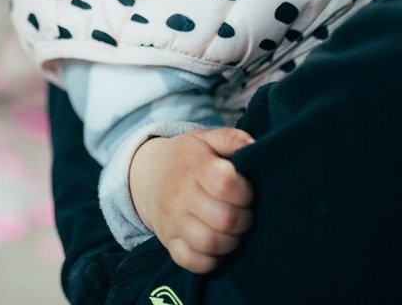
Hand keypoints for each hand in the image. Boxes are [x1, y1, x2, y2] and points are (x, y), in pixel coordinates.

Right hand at [129, 128, 254, 272]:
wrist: (148, 174)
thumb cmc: (187, 158)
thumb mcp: (206, 139)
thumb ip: (232, 138)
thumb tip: (254, 145)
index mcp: (195, 167)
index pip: (225, 184)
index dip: (244, 191)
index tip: (246, 190)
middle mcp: (181, 195)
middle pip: (223, 218)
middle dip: (244, 219)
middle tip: (243, 212)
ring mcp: (173, 221)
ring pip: (209, 243)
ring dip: (231, 241)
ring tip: (232, 230)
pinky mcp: (168, 242)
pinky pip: (191, 262)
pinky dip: (210, 260)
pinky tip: (217, 246)